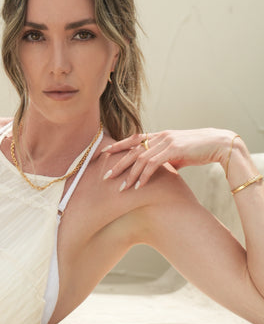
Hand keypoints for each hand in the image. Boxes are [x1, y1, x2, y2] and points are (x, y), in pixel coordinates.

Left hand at [102, 128, 232, 190]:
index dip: (118, 145)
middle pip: (133, 150)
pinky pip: (153, 164)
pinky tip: (138, 186)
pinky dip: (144, 176)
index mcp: (160, 135)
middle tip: (106, 177)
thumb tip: (158, 168)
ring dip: (130, 174)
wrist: (219, 144)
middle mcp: (161, 136)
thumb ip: (166, 159)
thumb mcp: (178, 154)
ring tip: (121, 188)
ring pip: (141, 158)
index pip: (134, 139)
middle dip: (118, 164)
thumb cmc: (199, 150)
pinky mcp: (173, 150)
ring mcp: (166, 142)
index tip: (104, 153)